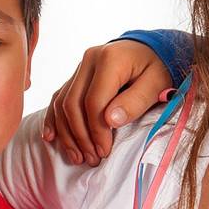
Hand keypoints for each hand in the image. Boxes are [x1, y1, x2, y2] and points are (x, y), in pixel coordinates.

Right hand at [41, 41, 171, 165]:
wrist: (149, 50)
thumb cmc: (157, 68)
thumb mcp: (156, 83)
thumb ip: (135, 101)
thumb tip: (110, 120)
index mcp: (109, 59)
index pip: (94, 102)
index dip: (97, 131)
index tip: (104, 151)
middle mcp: (89, 60)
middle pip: (73, 104)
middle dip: (80, 136)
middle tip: (92, 159)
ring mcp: (80, 68)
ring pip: (62, 103)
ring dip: (67, 133)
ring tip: (77, 157)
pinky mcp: (76, 76)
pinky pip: (58, 98)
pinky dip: (54, 119)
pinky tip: (52, 138)